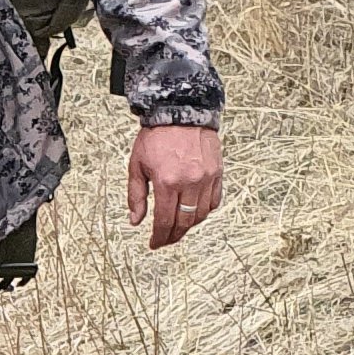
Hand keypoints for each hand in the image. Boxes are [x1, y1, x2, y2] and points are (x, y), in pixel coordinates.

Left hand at [128, 123, 223, 250]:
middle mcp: (189, 182)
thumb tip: (135, 221)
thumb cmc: (156, 136)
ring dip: (188, 225)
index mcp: (167, 181)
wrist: (181, 111)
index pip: (165, 221)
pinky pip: (214, 201)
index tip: (154, 244)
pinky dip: (204, 211)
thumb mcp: (137, 164)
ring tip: (177, 227)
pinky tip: (193, 212)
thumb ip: (136, 195)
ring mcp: (206, 178)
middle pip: (184, 222)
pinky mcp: (217, 172)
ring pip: (200, 215)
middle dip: (173, 236)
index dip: (159, 237)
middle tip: (165, 240)